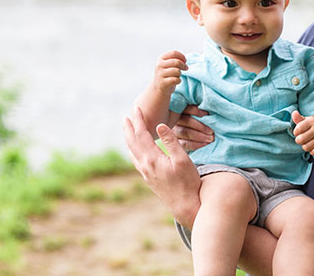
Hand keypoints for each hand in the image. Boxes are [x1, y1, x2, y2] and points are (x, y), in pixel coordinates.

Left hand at [123, 107, 200, 228]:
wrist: (184, 205)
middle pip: (132, 142)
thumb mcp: (182, 159)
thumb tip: (160, 125)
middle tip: (126, 116)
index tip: (137, 108)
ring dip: (129, 138)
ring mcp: (145, 173)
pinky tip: (136, 150)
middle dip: (129, 128)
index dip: (139, 120)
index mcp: (151, 158)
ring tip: (128, 130)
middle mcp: (144, 165)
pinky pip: (136, 159)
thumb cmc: (187, 182)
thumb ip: (171, 141)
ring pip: (132, 151)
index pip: (141, 134)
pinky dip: (133, 149)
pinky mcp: (148, 178)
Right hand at [154, 50, 187, 94]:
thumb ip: (177, 61)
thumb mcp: (169, 65)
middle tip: (184, 69)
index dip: (182, 56)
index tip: (185, 61)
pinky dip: (178, 81)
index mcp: (160, 58)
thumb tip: (185, 62)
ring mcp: (160, 74)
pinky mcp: (163, 83)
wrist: (158, 87)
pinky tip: (175, 81)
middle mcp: (159, 65)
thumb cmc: (167, 74)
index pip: (173, 53)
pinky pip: (176, 80)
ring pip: (177, 71)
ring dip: (180, 74)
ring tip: (176, 76)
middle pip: (176, 62)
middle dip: (183, 65)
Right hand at [172, 105, 214, 151]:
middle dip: (200, 126)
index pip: (186, 108)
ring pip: (185, 132)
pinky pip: (186, 143)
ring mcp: (175, 132)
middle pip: (186, 121)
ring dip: (200, 136)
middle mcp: (176, 120)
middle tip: (211, 131)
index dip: (195, 110)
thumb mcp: (202, 118)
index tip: (206, 114)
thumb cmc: (203, 124)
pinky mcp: (177, 143)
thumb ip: (203, 114)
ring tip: (210, 138)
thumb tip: (208, 112)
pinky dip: (197, 144)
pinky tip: (206, 144)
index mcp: (182, 111)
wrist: (199, 140)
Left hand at [292, 111, 313, 155]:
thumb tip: (294, 113)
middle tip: (304, 138)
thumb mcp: (305, 121)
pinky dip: (312, 151)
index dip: (296, 133)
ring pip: (306, 147)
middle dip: (299, 141)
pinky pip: (313, 152)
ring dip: (305, 146)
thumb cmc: (312, 127)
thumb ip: (298, 118)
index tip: (301, 131)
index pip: (296, 131)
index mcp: (312, 120)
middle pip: (300, 140)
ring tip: (309, 142)